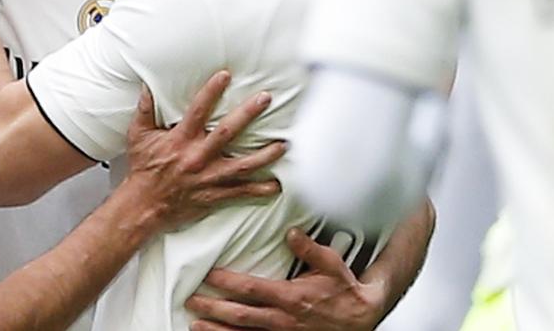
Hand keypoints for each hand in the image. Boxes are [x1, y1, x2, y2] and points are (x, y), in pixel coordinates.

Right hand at [124, 71, 284, 231]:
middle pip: (227, 132)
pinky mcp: (214, 195)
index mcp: (180, 140)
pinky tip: (276, 185)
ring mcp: (209, 177)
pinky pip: (241, 193)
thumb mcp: (138, 136)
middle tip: (265, 99)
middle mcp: (197, 157)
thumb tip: (147, 87)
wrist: (143, 206)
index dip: (211, 91)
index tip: (225, 75)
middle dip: (248, 114)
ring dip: (265, 155)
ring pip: (243, 165)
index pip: (198, 110)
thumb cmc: (143, 169)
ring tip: (282, 145)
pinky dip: (260, 190)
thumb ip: (144, 110)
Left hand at [186, 228, 384, 330]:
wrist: (362, 319)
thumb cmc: (344, 291)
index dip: (227, 283)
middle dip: (213, 308)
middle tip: (191, 300)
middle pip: (240, 314)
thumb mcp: (332, 265)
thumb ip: (309, 248)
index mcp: (292, 297)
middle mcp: (284, 319)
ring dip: (218, 330)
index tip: (208, 275)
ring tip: (196, 325)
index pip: (252, 289)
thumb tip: (291, 232)